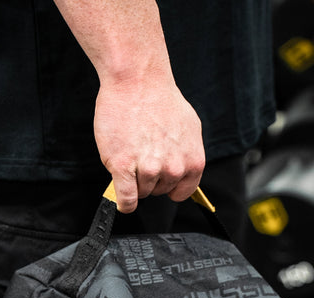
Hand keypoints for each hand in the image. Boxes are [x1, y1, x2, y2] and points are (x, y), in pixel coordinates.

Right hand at [93, 74, 204, 213]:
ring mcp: (149, 169)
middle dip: (149, 178)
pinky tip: (120, 195)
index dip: (169, 186)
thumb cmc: (159, 99)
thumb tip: (181, 170)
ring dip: (133, 179)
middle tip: (142, 152)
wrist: (137, 80)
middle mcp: (174, 168)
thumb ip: (186, 153)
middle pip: (158, 192)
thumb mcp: (188, 127)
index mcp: (192, 161)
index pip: (181, 193)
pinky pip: (126, 199)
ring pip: (140, 193)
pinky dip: (123, 202)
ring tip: (131, 152)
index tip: (160, 177)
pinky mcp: (124, 167)